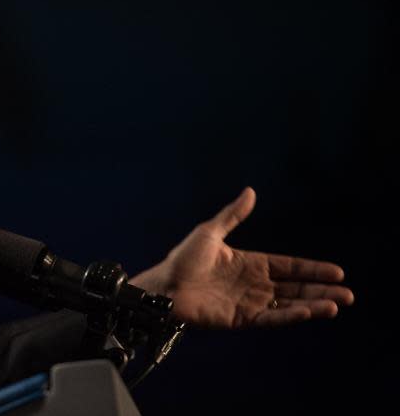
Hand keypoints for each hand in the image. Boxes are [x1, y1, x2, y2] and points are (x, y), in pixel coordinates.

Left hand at [129, 187, 354, 328]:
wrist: (163, 285)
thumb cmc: (182, 259)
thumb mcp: (210, 232)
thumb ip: (233, 215)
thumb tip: (251, 191)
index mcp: (249, 263)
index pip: (288, 266)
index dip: (311, 269)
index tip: (336, 272)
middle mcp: (253, 284)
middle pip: (294, 288)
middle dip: (321, 291)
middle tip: (348, 295)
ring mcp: (248, 303)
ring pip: (288, 305)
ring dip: (312, 305)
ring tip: (336, 305)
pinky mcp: (240, 319)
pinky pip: (271, 318)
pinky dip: (290, 316)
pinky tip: (308, 312)